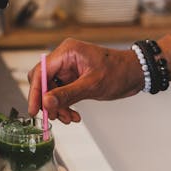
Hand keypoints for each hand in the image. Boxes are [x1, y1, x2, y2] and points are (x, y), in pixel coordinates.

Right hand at [27, 39, 142, 122]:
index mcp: (67, 52)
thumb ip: (67, 94)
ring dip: (58, 107)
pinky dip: (65, 106)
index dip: (35, 92)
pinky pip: (61, 94)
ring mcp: (69, 69)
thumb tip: (46, 102)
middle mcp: (66, 58)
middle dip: (47, 101)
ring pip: (51, 91)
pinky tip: (74, 115)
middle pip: (43, 81)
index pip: (41, 71)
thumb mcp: (92, 85)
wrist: (136, 73)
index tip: (35, 110)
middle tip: (54, 117)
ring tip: (70, 118)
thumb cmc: (119, 71)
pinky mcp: (74, 79)